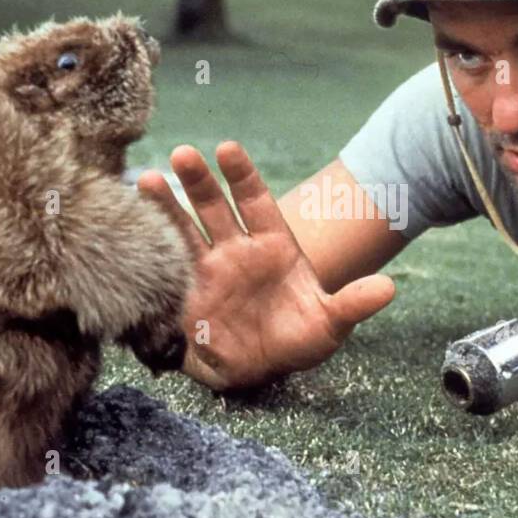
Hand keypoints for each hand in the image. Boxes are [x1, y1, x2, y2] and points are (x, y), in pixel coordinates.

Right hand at [137, 141, 394, 390]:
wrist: (261, 368)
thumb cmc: (298, 339)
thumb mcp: (330, 324)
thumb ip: (353, 303)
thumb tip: (388, 288)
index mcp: (273, 244)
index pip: (256, 200)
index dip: (241, 174)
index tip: (227, 148)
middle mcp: (236, 247)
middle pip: (215, 205)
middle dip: (199, 180)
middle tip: (183, 154)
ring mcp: (207, 266)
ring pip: (184, 228)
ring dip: (166, 205)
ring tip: (147, 180)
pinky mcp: (184, 292)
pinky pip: (164, 263)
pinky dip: (148, 244)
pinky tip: (128, 222)